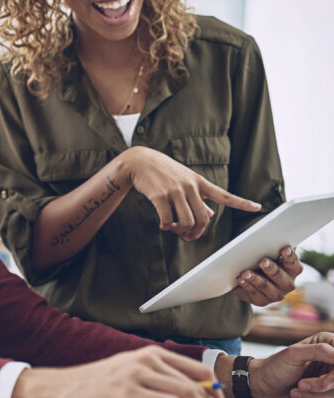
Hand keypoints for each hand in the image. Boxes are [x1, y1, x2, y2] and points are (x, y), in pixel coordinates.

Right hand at [12, 345, 223, 397]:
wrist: (62, 390)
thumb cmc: (99, 383)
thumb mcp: (129, 369)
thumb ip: (159, 375)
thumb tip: (199, 390)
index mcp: (147, 355)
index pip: (195, 371)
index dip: (213, 392)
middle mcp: (142, 364)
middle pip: (191, 389)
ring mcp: (133, 383)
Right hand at [123, 146, 260, 240]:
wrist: (139, 161)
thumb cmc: (163, 171)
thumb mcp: (184, 180)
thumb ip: (198, 198)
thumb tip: (211, 214)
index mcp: (199, 182)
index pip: (224, 195)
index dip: (241, 203)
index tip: (257, 207)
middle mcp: (190, 186)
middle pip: (202, 219)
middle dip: (195, 232)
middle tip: (187, 236)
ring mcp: (175, 190)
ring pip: (185, 222)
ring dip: (179, 230)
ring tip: (172, 228)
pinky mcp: (160, 195)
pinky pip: (167, 219)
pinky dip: (165, 226)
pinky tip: (163, 224)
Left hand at [233, 246, 303, 305]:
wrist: (254, 274)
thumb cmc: (263, 259)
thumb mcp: (268, 253)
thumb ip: (268, 248)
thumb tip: (259, 241)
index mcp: (293, 270)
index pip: (293, 263)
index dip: (289, 256)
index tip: (284, 249)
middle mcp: (287, 284)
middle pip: (279, 276)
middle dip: (271, 269)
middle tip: (262, 261)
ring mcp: (276, 294)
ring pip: (266, 287)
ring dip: (255, 279)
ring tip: (245, 273)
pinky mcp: (262, 301)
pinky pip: (254, 295)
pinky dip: (246, 286)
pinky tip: (240, 280)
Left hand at [237, 332, 333, 397]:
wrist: (264, 388)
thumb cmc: (275, 367)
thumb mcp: (295, 354)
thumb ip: (320, 351)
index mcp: (327, 344)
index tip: (324, 382)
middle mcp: (332, 362)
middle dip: (320, 388)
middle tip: (300, 385)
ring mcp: (331, 380)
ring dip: (313, 397)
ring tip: (296, 390)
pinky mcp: (328, 396)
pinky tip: (299, 397)